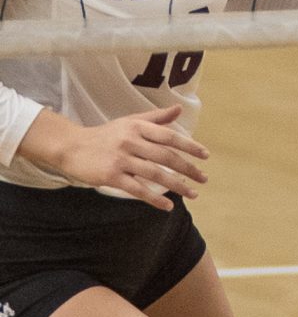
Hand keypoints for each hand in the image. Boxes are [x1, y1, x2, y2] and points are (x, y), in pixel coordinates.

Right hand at [48, 105, 209, 206]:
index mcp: (138, 127)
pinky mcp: (111, 177)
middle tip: (204, 179)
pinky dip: (154, 199)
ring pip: (155, 174)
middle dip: (188, 168)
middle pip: (166, 156)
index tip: (205, 156)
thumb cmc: (106, 135)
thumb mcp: (130, 121)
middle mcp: (132, 142)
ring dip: (177, 185)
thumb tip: (179, 110)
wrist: (73, 147)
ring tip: (192, 194)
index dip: (189, 146)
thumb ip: (155, 118)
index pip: (170, 137)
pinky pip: (138, 190)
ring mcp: (121, 160)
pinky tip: (168, 206)